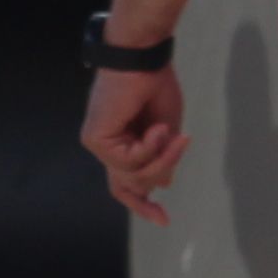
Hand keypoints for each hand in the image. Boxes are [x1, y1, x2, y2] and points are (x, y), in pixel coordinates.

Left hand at [82, 62, 186, 220]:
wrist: (142, 57)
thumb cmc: (154, 84)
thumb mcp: (167, 130)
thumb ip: (161, 159)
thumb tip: (161, 185)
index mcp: (121, 143)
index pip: (125, 184)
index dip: (142, 204)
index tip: (164, 220)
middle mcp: (106, 146)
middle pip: (128, 186)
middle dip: (159, 175)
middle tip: (182, 146)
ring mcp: (98, 144)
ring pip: (133, 177)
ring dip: (161, 159)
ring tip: (174, 134)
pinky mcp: (95, 140)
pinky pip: (129, 162)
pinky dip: (149, 148)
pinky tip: (158, 128)